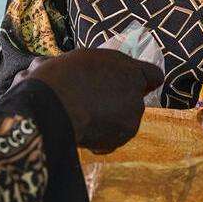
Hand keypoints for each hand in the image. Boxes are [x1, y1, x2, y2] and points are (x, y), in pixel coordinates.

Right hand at [23, 48, 162, 153]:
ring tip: (82, 118)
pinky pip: (113, 140)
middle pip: (135, 99)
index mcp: (126, 67)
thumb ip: (81, 66)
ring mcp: (133, 114)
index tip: (129, 87)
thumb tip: (49, 65)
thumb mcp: (69, 61)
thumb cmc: (57, 78)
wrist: (52, 106)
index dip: (143, 82)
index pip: (153, 75)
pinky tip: (82, 134)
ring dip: (109, 122)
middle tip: (93, 104)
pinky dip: (101, 140)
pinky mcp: (124, 135)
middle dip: (118, 104)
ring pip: (124, 120)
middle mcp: (135, 89)